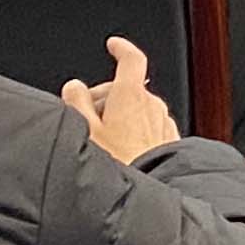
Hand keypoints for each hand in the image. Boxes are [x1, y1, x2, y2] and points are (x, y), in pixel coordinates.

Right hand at [60, 39, 175, 164]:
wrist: (146, 199)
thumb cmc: (118, 167)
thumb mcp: (85, 132)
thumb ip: (77, 101)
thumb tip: (74, 86)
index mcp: (131, 96)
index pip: (132, 59)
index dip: (122, 48)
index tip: (113, 45)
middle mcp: (152, 105)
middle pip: (128, 87)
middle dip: (106, 95)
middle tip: (86, 115)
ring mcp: (163, 123)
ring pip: (139, 107)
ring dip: (121, 115)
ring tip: (104, 140)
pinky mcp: (169, 141)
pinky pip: (149, 125)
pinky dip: (135, 129)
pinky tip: (123, 149)